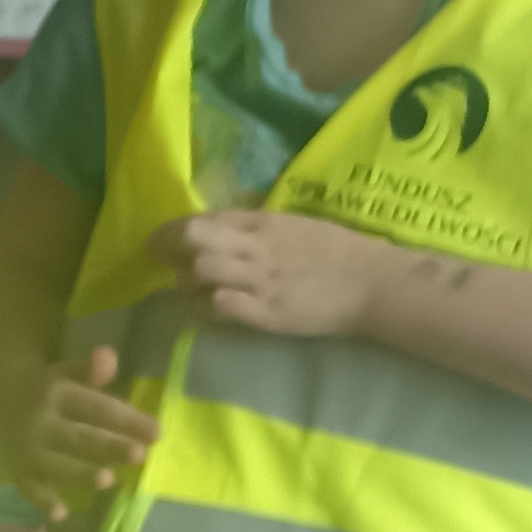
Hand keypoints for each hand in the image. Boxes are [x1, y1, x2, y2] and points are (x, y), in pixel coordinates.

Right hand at [1, 342, 158, 519]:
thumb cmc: (46, 387)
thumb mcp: (66, 371)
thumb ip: (90, 369)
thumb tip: (109, 359)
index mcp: (56, 394)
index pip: (96, 408)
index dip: (126, 420)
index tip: (156, 433)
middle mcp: (40, 423)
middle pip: (79, 437)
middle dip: (108, 446)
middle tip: (138, 455)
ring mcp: (27, 450)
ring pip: (56, 464)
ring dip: (80, 473)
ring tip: (107, 479)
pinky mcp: (17, 472)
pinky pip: (29, 489)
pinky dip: (43, 501)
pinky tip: (60, 515)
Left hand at [149, 207, 386, 339]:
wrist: (374, 283)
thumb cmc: (339, 253)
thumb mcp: (297, 226)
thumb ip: (261, 224)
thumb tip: (228, 220)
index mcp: (266, 222)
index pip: (208, 218)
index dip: (174, 229)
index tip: (157, 240)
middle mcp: (258, 246)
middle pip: (196, 237)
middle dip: (171, 249)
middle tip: (163, 263)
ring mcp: (262, 280)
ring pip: (202, 270)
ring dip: (187, 281)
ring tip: (190, 291)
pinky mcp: (268, 313)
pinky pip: (221, 305)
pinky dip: (206, 309)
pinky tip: (207, 314)